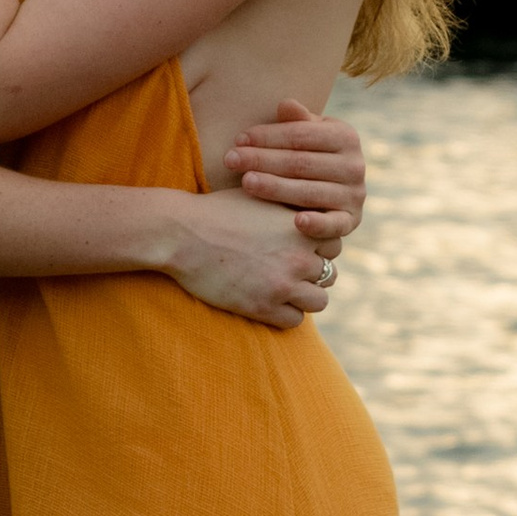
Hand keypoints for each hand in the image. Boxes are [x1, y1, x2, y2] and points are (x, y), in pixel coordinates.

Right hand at [165, 186, 342, 328]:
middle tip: (290, 269)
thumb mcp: (260, 195)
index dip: (319, 246)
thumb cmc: (216, 210)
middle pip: (330, 273)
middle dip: (313, 272)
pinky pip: (294, 321)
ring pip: (318, 301)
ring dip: (304, 296)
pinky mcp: (263, 307)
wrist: (181, 233)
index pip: (335, 244)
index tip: (302, 247)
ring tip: (284, 288)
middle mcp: (299, 257)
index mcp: (302, 227)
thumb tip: (308, 210)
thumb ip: (290, 205)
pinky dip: (286, 314)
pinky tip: (270, 302)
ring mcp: (283, 284)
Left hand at [223, 99, 366, 251]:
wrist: (333, 189)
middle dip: (262, 160)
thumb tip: (285, 105)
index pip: (300, 135)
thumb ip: (297, 120)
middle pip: (301, 163)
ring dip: (275, 188)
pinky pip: (334, 225)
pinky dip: (318, 224)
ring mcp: (354, 195)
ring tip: (245, 182)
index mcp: (345, 136)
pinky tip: (297, 222)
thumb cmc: (310, 154)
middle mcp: (355, 165)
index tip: (238, 139)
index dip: (268, 136)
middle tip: (230, 160)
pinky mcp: (351, 222)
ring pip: (309, 192)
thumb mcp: (307, 134)